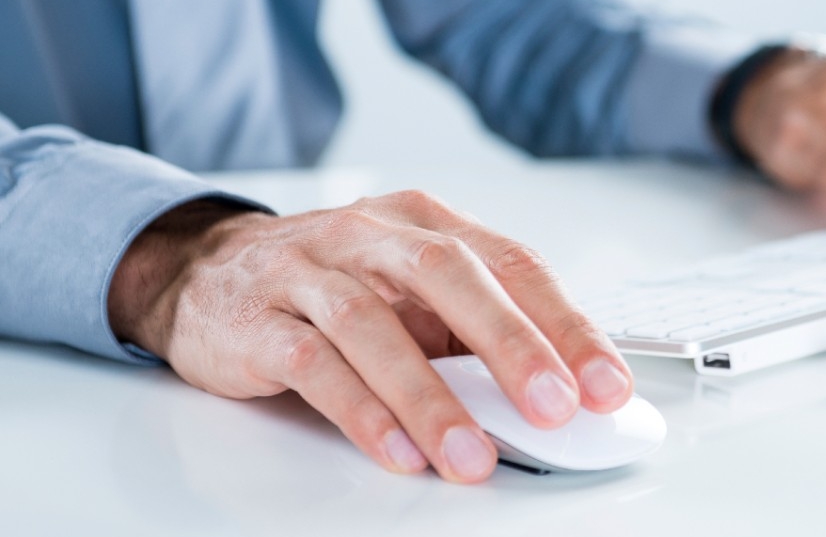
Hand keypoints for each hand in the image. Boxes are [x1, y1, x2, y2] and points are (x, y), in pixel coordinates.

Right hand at [107, 193, 633, 482]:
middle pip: (452, 275)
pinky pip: (315, 366)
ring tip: (472, 454)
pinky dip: (362, 413)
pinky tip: (399, 451)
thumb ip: (475, 331)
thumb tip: (559, 392)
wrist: (209, 272)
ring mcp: (310, 272)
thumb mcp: (413, 292)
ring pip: (375, 327)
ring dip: (431, 398)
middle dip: (511, 344)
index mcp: (427, 222)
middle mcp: (372, 234)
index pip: (513, 264)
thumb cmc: (336, 284)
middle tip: (554, 405)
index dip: (565, 325)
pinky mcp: (258, 320)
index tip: (605, 384)